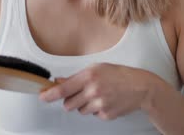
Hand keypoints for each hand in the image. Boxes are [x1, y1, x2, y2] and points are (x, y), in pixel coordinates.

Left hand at [39, 63, 159, 120]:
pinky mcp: (106, 115)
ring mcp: (100, 104)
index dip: (50, 95)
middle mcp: (93, 90)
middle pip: (68, 104)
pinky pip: (94, 115)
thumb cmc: (120, 75)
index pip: (63, 89)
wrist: (141, 88)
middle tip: (82, 93)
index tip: (42, 97)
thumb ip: (77, 77)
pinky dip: (97, 110)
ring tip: (99, 95)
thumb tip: (60, 81)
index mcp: (89, 76)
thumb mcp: (98, 68)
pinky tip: (107, 101)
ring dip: (85, 105)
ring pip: (80, 111)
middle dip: (72, 101)